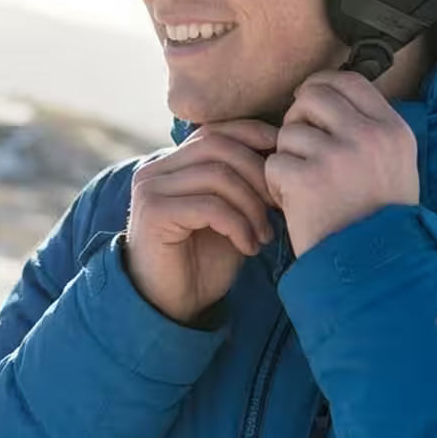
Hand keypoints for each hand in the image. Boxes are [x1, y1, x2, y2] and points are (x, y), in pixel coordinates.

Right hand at [124, 120, 278, 325]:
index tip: (285, 167)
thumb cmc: (205, 262)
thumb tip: (283, 152)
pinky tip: (248, 247)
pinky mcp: (154, 213)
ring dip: (252, 205)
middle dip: (259, 174)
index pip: (217, 130)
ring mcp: (151, 189)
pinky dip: (238, 225)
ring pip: (217, 174)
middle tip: (279, 207)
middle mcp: (156, 169)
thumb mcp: (232, 215)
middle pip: (219, 146)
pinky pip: (210, 205)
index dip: (255, 138)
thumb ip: (244, 183)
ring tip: (264, 234)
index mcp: (173, 162)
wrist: (173, 307)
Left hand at [265, 70, 419, 257]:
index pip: (350, 81)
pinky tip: (292, 202)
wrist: (375, 269)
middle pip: (313, 96)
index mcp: (393, 129)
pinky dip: (276, 183)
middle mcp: (368, 136)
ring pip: (289, 131)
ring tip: (301, 185)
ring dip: (287, 156)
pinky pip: (274, 162)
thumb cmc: (379, 220)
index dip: (322, 84)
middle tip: (299, 145)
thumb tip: (328, 98)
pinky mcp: (307, 178)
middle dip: (297, 117)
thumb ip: (369, 130)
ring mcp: (337, 156)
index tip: (308, 101)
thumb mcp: (396, 165)